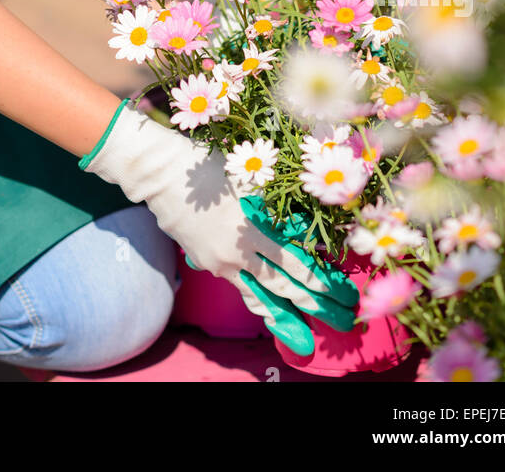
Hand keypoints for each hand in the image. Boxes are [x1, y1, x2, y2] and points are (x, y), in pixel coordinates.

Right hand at [79, 100, 358, 356]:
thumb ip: (275, 207)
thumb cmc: (207, 166)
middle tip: (341, 319)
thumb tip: (305, 228)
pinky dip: (258, 301)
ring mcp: (220, 263)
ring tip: (305, 339)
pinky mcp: (207, 263)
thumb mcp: (247, 179)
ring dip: (285, 317)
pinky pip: (239, 287)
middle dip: (315, 305)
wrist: (160, 174)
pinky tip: (269, 309)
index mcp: (251, 230)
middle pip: (283, 287)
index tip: (344, 293)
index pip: (296, 264)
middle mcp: (238, 254)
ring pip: (259, 296)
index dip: (322, 282)